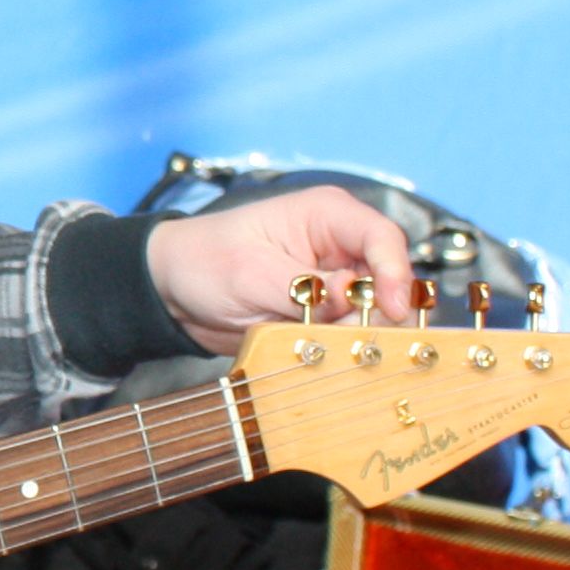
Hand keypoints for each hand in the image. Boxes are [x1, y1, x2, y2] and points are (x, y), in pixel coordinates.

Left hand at [142, 188, 416, 353]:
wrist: (174, 291)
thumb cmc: (204, 261)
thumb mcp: (249, 271)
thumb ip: (301, 286)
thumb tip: (349, 297)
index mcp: (327, 215)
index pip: (383, 238)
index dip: (395, 274)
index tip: (394, 309)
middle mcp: (341, 247)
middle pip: (389, 281)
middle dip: (377, 313)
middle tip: (348, 338)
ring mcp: (337, 283)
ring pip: (376, 314)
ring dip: (357, 335)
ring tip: (319, 345)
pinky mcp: (327, 315)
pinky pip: (352, 335)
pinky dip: (342, 349)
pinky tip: (317, 353)